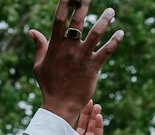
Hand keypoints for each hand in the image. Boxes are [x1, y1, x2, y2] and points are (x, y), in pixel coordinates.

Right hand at [31, 1, 122, 122]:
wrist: (61, 104)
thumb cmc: (49, 85)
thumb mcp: (39, 65)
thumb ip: (39, 46)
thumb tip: (32, 31)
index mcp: (55, 45)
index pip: (59, 19)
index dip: (64, 4)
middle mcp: (70, 48)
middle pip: (77, 22)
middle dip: (83, 6)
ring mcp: (83, 57)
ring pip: (96, 34)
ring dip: (104, 20)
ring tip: (111, 10)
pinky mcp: (94, 67)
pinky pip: (107, 51)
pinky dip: (115, 41)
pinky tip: (121, 33)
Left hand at [57, 103, 103, 134]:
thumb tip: (36, 125)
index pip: (70, 124)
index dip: (74, 114)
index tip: (74, 102)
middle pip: (82, 124)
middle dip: (85, 112)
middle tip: (88, 100)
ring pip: (91, 128)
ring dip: (94, 116)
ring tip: (96, 105)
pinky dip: (98, 126)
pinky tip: (98, 116)